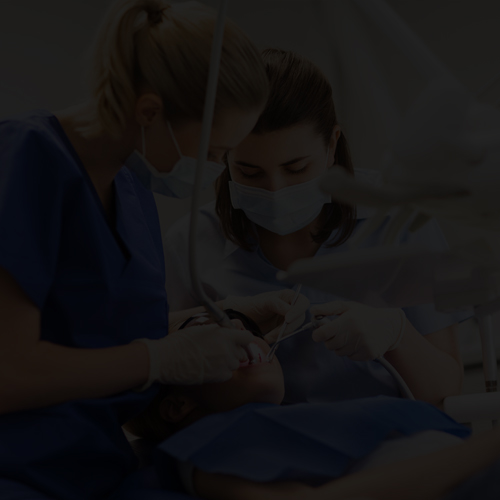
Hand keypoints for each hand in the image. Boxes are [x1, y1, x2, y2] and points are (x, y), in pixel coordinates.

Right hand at [134, 325, 254, 388]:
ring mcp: (225, 364)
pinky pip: (228, 374)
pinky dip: (222, 372)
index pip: (247, 337)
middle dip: (235, 351)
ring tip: (213, 360)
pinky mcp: (219, 377)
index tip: (238, 340)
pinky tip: (210, 368)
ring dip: (228, 362)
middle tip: (222, 351)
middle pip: (242, 352)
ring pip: (235, 364)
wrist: (168, 359)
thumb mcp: (201, 329)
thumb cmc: (180, 342)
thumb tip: (227, 330)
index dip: (243, 339)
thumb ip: (218, 330)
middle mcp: (228, 350)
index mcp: (224, 335)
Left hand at [224, 290, 309, 342]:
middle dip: (288, 327)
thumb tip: (289, 310)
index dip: (298, 311)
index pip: (302, 302)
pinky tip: (268, 337)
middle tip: (276, 333)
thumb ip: (275, 303)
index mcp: (287, 296)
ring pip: (294, 328)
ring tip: (268, 336)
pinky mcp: (284, 328)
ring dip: (282, 334)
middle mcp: (291, 306)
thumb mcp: (261, 302)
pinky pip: (287, 334)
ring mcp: (288, 317)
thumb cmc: (251, 305)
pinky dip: (279, 337)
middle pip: (300, 317)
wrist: (243, 317)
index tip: (287, 319)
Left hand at [310, 301, 405, 360]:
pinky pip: (350, 357)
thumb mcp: (347, 307)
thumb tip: (312, 310)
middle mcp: (356, 334)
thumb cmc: (365, 314)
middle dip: (330, 339)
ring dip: (341, 346)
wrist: (389, 325)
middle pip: (329, 345)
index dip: (317, 334)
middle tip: (338, 332)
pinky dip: (351, 351)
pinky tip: (358, 342)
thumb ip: (328, 308)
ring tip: (350, 336)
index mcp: (348, 320)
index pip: (323, 334)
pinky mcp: (368, 355)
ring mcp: (363, 346)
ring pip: (339, 352)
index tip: (319, 332)